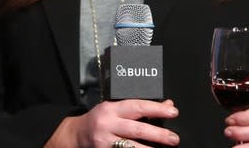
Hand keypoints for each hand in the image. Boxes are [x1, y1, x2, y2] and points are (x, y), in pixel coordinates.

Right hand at [45, 99, 179, 147]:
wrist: (75, 135)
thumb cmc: (99, 120)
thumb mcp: (116, 108)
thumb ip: (139, 107)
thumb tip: (166, 104)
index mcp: (112, 108)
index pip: (138, 106)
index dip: (157, 109)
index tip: (173, 112)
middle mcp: (107, 124)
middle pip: (137, 129)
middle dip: (158, 135)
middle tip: (174, 138)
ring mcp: (104, 141)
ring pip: (131, 147)